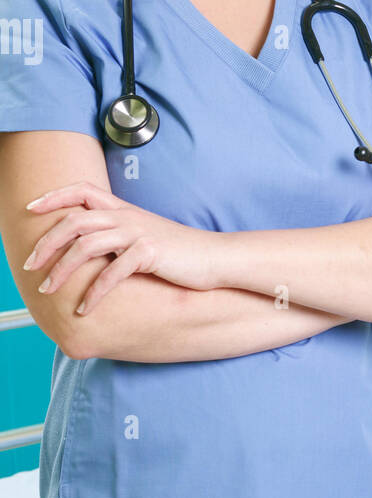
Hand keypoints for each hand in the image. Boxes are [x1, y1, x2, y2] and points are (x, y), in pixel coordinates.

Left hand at [22, 182, 219, 314]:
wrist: (215, 258)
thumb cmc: (179, 252)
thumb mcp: (145, 235)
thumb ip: (118, 234)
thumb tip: (90, 247)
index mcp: (124, 210)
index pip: (82, 190)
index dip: (54, 196)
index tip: (31, 208)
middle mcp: (127, 217)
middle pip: (74, 221)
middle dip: (46, 243)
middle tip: (29, 264)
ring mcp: (138, 233)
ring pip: (86, 245)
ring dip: (61, 269)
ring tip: (48, 289)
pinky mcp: (150, 253)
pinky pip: (112, 273)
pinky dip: (93, 292)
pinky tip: (84, 308)